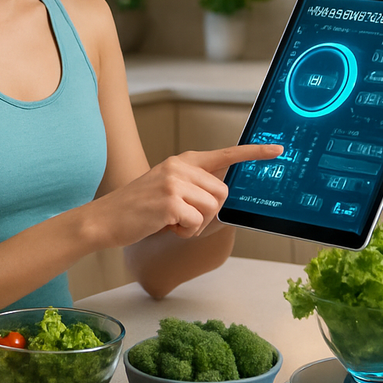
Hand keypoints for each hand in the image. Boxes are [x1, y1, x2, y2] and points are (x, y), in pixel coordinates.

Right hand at [89, 144, 282, 244]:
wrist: (104, 219)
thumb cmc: (138, 209)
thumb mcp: (167, 188)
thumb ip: (193, 186)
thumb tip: (223, 197)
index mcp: (182, 161)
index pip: (225, 154)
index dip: (253, 153)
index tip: (278, 150)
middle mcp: (180, 166)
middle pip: (223, 194)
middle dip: (208, 212)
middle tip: (182, 217)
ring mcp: (175, 182)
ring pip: (212, 210)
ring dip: (196, 225)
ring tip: (171, 221)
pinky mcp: (170, 202)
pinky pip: (197, 223)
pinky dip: (184, 232)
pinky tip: (164, 226)